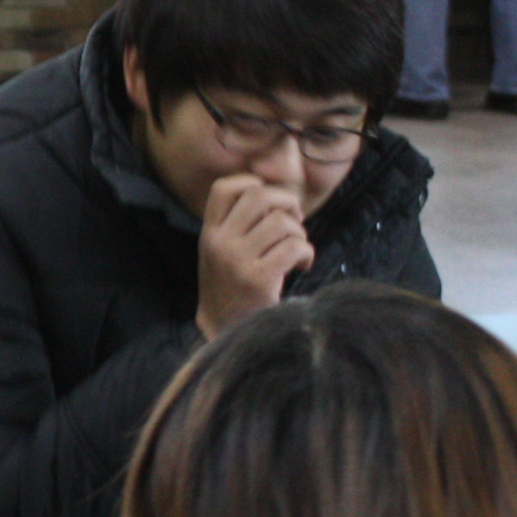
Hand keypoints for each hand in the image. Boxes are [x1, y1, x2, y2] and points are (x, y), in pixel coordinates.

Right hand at [196, 172, 313, 339]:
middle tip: (294, 221)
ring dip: (299, 233)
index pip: (224, 188)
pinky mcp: (259, 279)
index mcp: (209, 233)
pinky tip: (302, 265)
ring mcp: (238, 260)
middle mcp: (220, 243)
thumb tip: (277, 193)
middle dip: (286, 202)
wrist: (225, 332)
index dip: (252, 184)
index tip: (268, 204)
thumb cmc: (232, 288)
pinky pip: (295, 247)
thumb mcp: (221, 252)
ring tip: (297, 250)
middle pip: (259, 195)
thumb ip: (237, 224)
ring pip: (282, 222)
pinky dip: (307, 253)